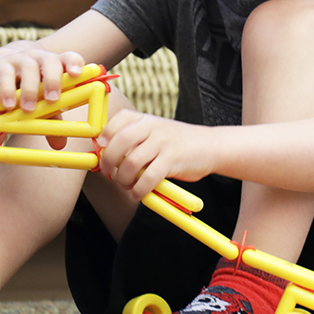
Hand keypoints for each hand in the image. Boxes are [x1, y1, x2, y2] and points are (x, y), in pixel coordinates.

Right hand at [0, 41, 84, 112]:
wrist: (3, 64)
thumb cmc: (30, 83)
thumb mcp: (43, 98)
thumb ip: (52, 116)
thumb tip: (60, 145)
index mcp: (57, 64)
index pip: (69, 58)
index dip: (74, 64)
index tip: (77, 74)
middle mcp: (41, 58)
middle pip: (51, 61)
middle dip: (53, 80)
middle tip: (52, 100)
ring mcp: (21, 59)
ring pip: (29, 67)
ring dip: (30, 88)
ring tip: (29, 108)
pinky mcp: (1, 65)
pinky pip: (5, 75)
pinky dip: (7, 90)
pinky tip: (9, 105)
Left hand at [98, 110, 216, 200]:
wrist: (212, 146)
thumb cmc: (179, 142)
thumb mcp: (157, 131)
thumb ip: (136, 138)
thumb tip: (108, 156)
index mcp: (146, 119)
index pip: (117, 121)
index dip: (104, 137)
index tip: (102, 150)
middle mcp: (152, 127)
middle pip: (118, 143)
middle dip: (108, 162)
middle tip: (110, 174)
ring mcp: (162, 142)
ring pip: (130, 163)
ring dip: (123, 180)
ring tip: (127, 186)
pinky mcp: (172, 160)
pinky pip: (147, 178)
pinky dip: (138, 190)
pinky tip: (138, 194)